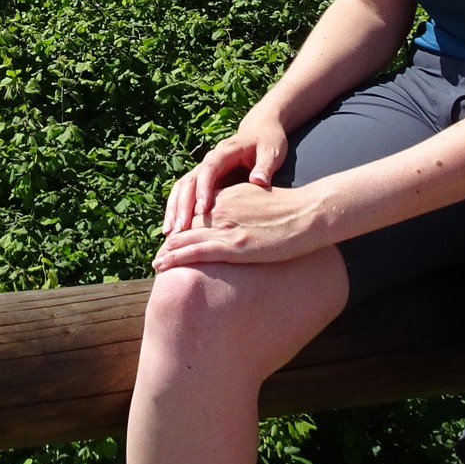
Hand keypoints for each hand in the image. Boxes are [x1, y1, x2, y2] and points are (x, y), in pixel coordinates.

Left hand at [153, 178, 334, 270]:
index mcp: (227, 198)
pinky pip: (197, 253)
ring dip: (167, 253)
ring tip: (156, 264)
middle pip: (186, 226)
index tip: (172, 239)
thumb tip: (241, 222)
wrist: (308, 214)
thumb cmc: (291, 210)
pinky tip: (164, 265)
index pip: (195, 212)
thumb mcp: (259, 202)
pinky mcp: (234, 245)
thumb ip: (243, 208)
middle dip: (171, 242)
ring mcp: (226, 228)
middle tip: (158, 255)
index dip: (182, 227)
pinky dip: (177, 258)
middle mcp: (221, 210)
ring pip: (186, 239)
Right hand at [162, 112, 291, 237]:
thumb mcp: (272, 152)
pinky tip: (174, 228)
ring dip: (174, 209)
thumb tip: (258, 181)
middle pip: (188, 181)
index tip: (202, 210)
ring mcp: (204, 170)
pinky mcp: (204, 180)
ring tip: (170, 232)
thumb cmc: (268, 142)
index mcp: (225, 152)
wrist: (261, 131)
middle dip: (182, 204)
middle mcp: (209, 160)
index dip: (203, 189)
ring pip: (182, 188)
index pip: (208, 170)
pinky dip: (177, 209)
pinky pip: (185, 194)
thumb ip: (265, 166)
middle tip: (179, 228)